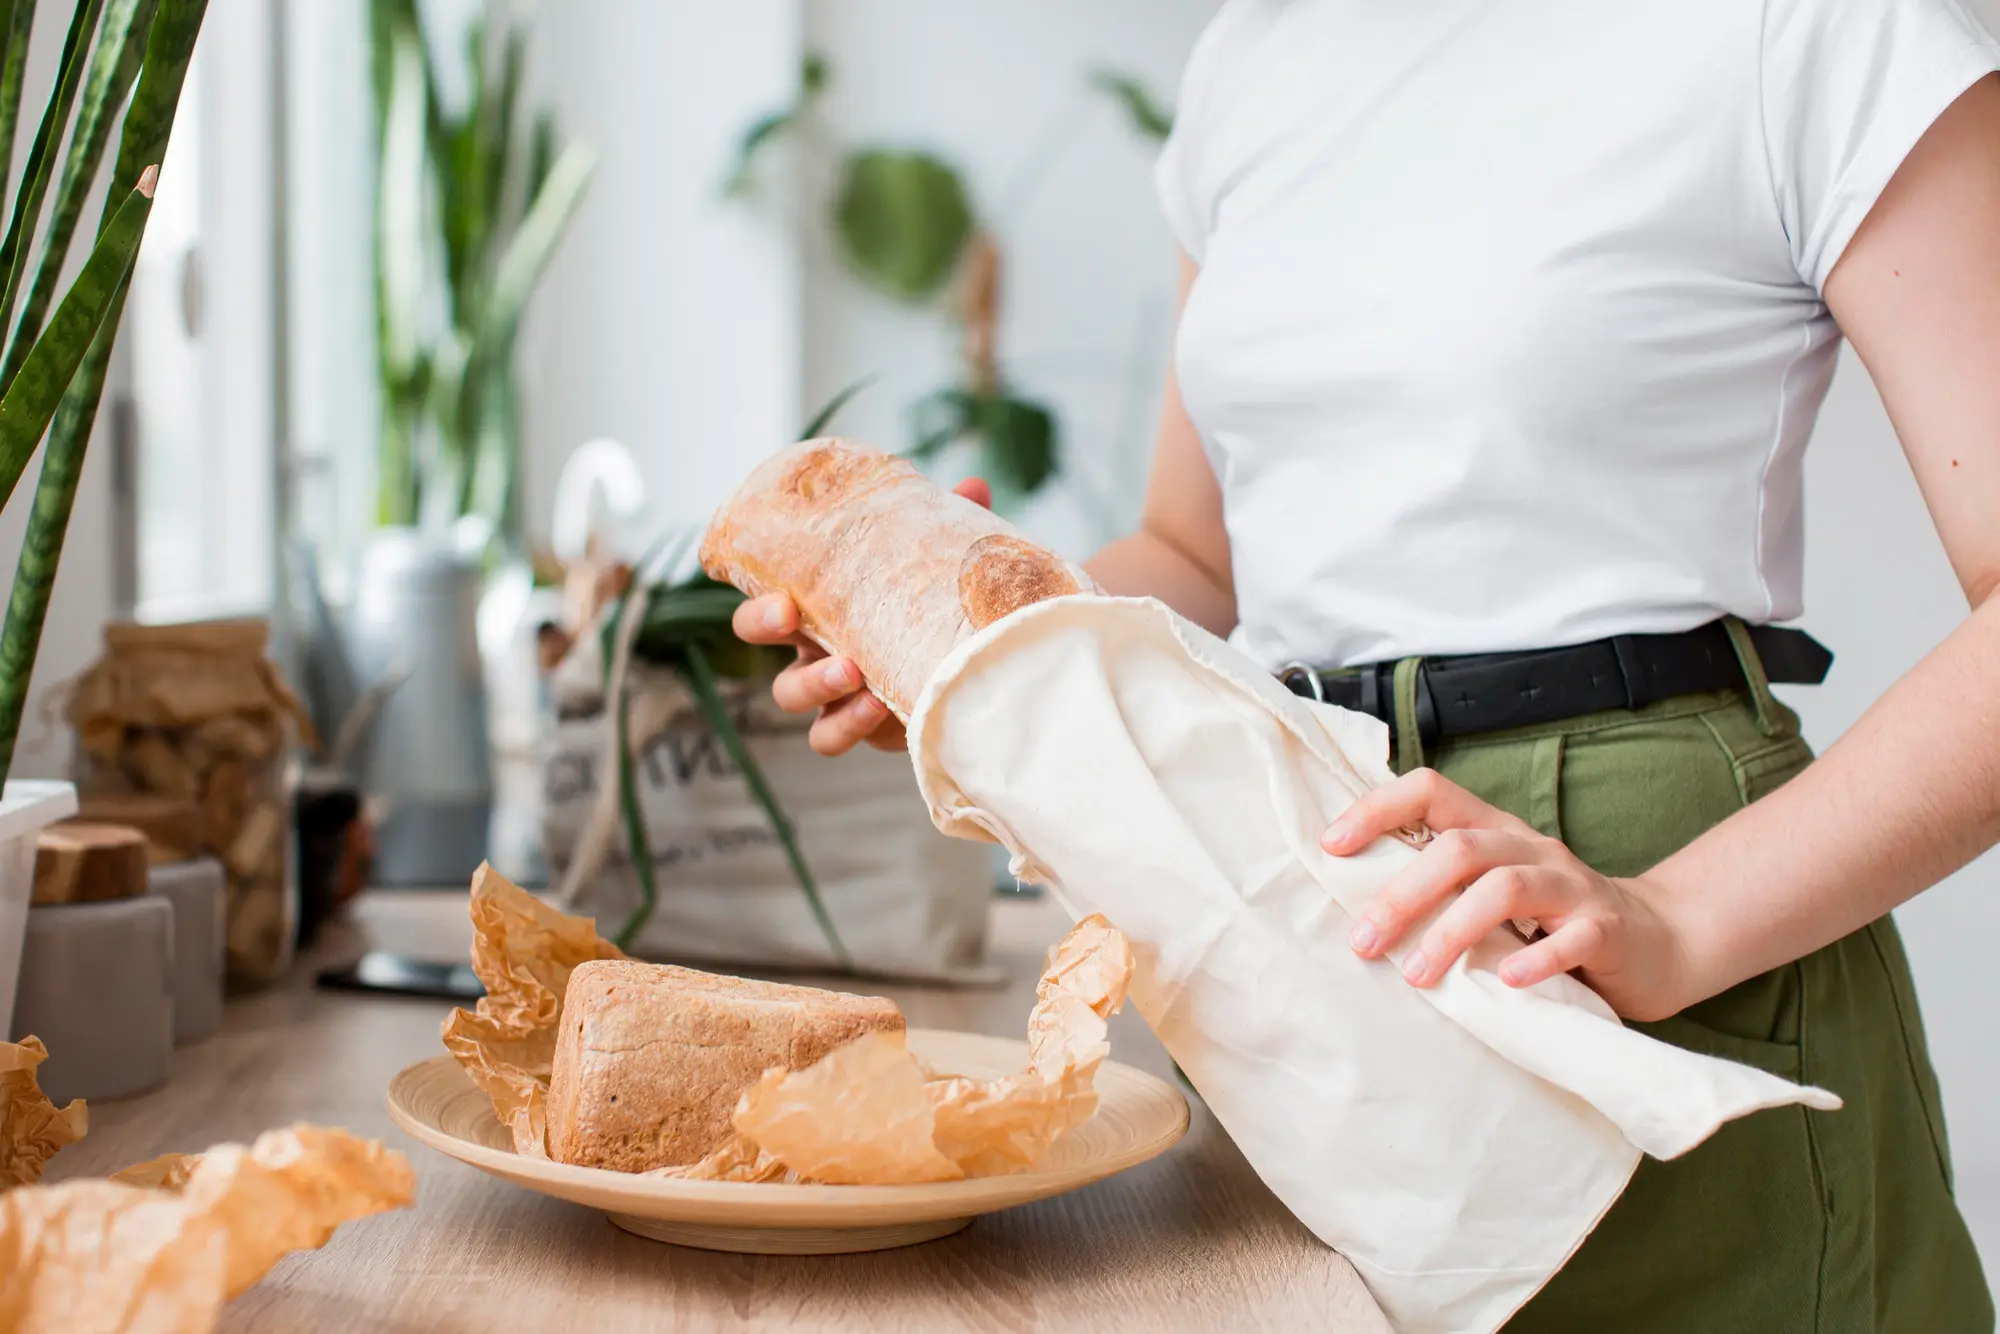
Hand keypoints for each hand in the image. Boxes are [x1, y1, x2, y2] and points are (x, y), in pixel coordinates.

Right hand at [730, 476, 993, 755]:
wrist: (967, 667)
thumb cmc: (931, 607)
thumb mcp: (934, 566)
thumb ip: (946, 532)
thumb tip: (974, 486)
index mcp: (818, 602)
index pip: (763, 598)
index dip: (758, 604)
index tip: (783, 600)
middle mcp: (812, 645)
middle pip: (755, 635)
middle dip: (764, 627)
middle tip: (792, 617)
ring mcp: (831, 691)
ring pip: (790, 695)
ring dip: (816, 684)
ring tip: (854, 672)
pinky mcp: (859, 726)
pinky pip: (830, 735)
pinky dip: (847, 725)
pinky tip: (881, 708)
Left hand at [1322, 768, 1698, 1020]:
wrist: (1658, 943)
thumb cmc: (1552, 921)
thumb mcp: (1493, 892)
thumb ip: (1442, 886)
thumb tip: (1347, 900)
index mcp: (1495, 832)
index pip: (1432, 791)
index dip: (1378, 809)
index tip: (1331, 846)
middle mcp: (1531, 848)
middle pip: (1460, 850)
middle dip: (1402, 894)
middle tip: (1363, 943)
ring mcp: (1572, 886)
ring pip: (1506, 888)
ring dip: (1452, 931)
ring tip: (1416, 975)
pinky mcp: (1607, 930)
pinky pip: (1572, 938)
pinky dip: (1536, 959)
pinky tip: (1505, 981)